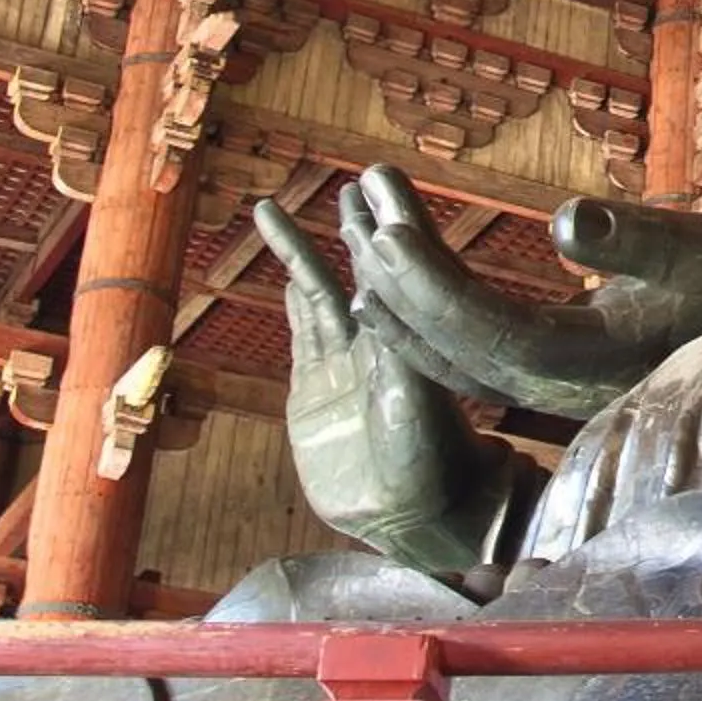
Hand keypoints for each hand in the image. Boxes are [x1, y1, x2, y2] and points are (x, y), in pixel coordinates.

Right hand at [253, 192, 513, 574]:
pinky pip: (302, 331)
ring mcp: (342, 363)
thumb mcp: (417, 427)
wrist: (401, 519)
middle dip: (351, 225)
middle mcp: (375, 344)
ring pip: (318, 292)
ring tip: (276, 210)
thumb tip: (385, 345)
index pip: (394, 273)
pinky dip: (295, 299)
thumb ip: (400, 389)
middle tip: (345, 182)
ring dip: (303, 253)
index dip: (388, 228)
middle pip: (359, 270)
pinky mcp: (313, 389)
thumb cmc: (425, 476)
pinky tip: (289, 274)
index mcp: (405, 342)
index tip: (375, 186)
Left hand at [335, 166, 654, 417]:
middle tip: (360, 208)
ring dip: (406, 295)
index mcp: (592, 362)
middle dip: (401, 280)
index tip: (386, 231)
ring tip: (361, 232)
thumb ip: (636, 238)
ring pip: (458, 351)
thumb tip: (565, 219)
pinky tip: (402, 275)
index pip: (487, 329)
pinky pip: (476, 346)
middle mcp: (563, 386)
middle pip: (456, 346)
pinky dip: (433, 309)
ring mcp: (558, 383)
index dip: (432, 285)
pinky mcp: (561, 367)